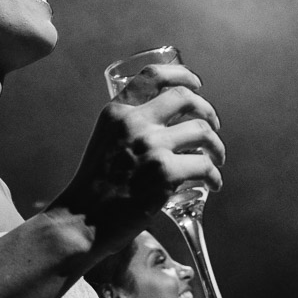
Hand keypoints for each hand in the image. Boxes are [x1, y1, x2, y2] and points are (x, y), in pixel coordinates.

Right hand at [49, 62, 223, 252]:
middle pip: (185, 97)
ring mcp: (151, 146)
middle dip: (207, 109)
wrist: (81, 221)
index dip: (182, 75)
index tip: (196, 84)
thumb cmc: (94, 188)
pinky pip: (205, 166)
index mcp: (117, 112)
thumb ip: (129, 128)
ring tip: (217, 159)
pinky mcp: (165, 173)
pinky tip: (214, 184)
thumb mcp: (105, 141)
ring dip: (217, 145)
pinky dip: (215, 176)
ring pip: (203, 131)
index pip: (153, 76)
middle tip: (213, 125)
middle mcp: (134, 122)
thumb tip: (165, 124)